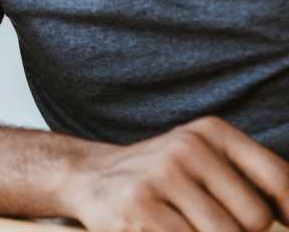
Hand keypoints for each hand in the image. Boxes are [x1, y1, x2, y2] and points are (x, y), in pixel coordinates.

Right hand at [61, 116, 288, 231]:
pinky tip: (161, 229)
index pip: (278, 179)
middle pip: (254, 219)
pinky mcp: (137, 209)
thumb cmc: (161, 179)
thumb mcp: (203, 162)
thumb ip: (249, 183)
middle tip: (206, 222)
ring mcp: (159, 177)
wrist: (87, 176)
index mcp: (210, 133)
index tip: (287, 223)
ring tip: (184, 226)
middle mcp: (186, 148)